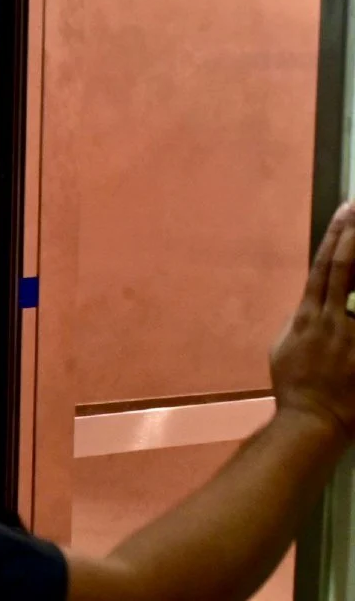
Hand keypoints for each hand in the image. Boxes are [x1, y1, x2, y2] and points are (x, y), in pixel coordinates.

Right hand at [270, 201, 354, 436]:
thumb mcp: (284, 349)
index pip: (322, 268)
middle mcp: (329, 319)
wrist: (313, 418)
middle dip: (352, 236)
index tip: (345, 213)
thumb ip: (300, 323)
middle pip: (343, 268)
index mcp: (306, 317)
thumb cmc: (296, 386)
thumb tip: (309, 307)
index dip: (334, 238)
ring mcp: (349, 334)